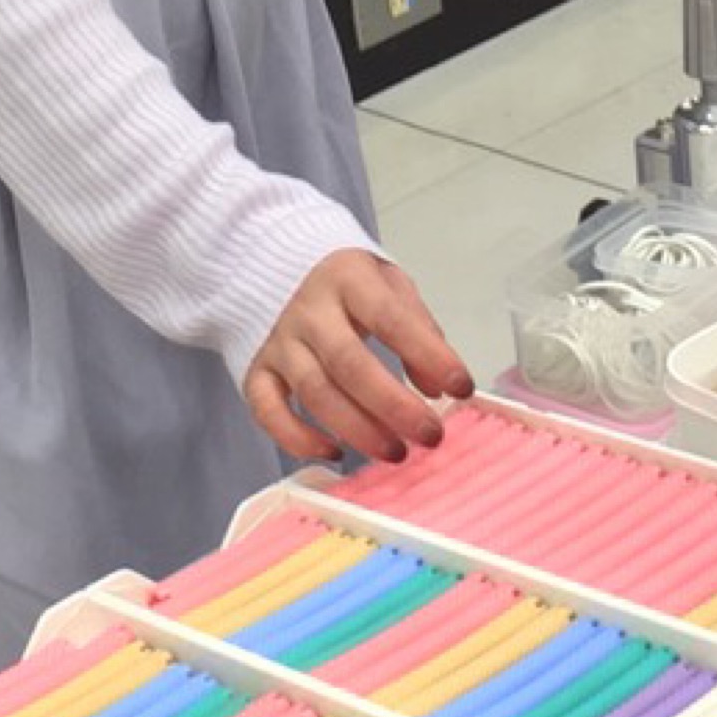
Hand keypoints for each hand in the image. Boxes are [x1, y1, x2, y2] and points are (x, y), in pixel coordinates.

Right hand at [245, 248, 475, 464]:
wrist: (273, 264)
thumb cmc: (346, 283)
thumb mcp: (388, 285)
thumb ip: (418, 329)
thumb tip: (438, 388)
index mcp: (348, 278)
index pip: (390, 318)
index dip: (428, 355)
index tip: (461, 387)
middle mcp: (308, 310)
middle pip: (349, 364)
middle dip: (394, 406)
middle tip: (430, 436)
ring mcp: (278, 342)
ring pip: (314, 393)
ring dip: (358, 430)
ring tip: (396, 452)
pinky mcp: (256, 369)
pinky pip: (268, 410)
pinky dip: (297, 438)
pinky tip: (333, 452)